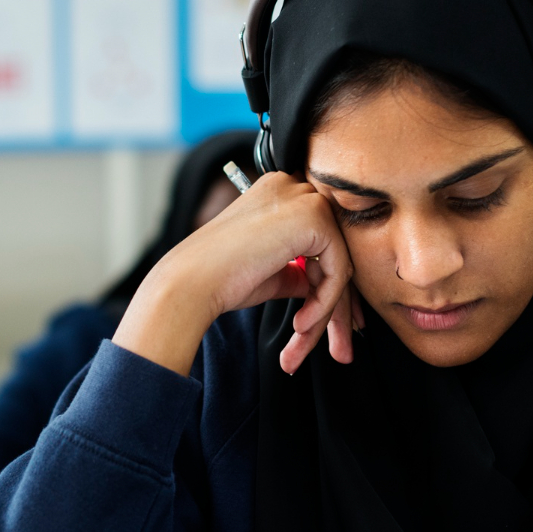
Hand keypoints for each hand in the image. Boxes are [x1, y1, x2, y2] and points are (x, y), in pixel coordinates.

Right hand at [113, 171, 364, 375]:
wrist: (192, 281)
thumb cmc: (218, 277)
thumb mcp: (268, 271)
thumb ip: (297, 271)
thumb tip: (317, 284)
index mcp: (278, 192)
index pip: (319, 237)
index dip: (327, 281)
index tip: (330, 320)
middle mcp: (292, 186)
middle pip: (334, 248)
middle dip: (336, 300)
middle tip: (339, 345)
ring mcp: (304, 198)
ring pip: (340, 261)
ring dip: (328, 309)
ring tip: (303, 338)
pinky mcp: (313, 217)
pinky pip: (338, 268)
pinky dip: (324, 303)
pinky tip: (300, 324)